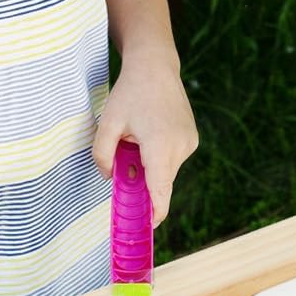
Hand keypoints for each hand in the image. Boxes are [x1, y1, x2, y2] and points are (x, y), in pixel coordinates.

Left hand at [92, 54, 198, 223]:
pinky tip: (149, 132)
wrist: (155, 67)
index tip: (146, 229)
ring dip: (150, 166)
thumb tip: (111, 178)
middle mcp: (180, 147)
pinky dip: (159, 156)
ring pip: (166, 171)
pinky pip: (172, 159)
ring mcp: (190, 143)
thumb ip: (102, 156)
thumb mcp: (107, 124)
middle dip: (142, 183)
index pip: (161, 191)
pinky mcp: (192, 139)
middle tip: (123, 165)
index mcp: (160, 146)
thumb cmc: (130, 93)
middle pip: (160, 182)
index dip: (154, 214)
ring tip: (137, 137)